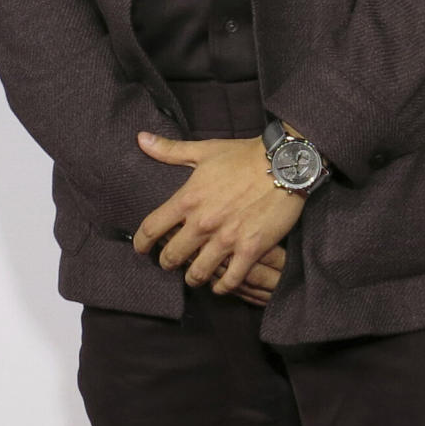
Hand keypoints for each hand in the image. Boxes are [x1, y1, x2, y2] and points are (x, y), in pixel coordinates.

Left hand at [132, 133, 303, 295]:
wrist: (283, 163)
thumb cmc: (242, 155)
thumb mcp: (204, 150)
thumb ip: (170, 150)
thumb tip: (141, 139)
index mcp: (188, 199)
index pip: (151, 228)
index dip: (141, 243)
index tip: (141, 249)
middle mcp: (203, 222)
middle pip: (171, 257)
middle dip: (167, 263)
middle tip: (170, 263)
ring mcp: (226, 238)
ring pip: (198, 274)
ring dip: (193, 277)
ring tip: (194, 275)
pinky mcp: (250, 249)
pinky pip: (230, 280)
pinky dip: (222, 286)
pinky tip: (220, 284)